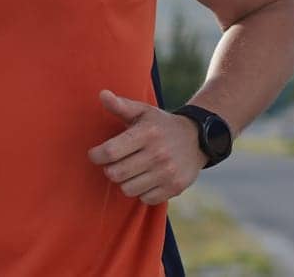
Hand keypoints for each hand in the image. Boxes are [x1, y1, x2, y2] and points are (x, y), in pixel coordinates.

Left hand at [86, 89, 204, 205]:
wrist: (197, 139)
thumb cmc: (161, 125)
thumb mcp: (143, 111)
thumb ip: (120, 106)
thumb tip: (102, 94)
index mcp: (147, 133)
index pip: (111, 151)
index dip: (97, 155)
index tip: (96, 154)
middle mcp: (158, 153)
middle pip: (116, 174)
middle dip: (110, 169)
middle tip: (116, 162)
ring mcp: (168, 172)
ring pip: (128, 189)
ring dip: (126, 181)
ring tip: (133, 170)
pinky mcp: (175, 187)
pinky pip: (145, 199)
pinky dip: (142, 191)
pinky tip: (147, 178)